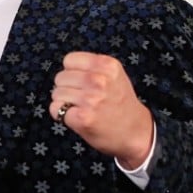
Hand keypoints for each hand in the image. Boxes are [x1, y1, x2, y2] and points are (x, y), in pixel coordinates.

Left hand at [50, 51, 153, 168]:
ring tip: (82, 108)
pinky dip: (62, 115)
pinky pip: (55, 109)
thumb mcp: (115, 75)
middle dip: (67, 87)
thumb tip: (66, 67)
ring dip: (64, 102)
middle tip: (84, 98)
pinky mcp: (82, 117)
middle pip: (60, 77)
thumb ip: (93, 67)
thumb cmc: (121, 103)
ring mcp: (90, 99)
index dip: (72, 72)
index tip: (82, 82)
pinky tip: (78, 117)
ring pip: (56, 93)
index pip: (69, 60)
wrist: (136, 132)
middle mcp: (99, 80)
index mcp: (107, 65)